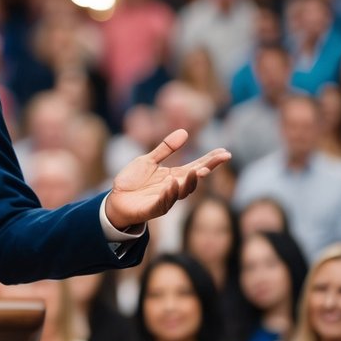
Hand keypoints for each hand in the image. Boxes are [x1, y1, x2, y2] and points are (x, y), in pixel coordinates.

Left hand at [105, 129, 230, 230]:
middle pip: (195, 178)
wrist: (115, 200)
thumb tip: (184, 132)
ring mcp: (165, 199)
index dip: (210, 160)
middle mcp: (174, 187)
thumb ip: (165, 148)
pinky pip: (164, 202)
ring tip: (198, 171)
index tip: (225, 152)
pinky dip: (170, 193)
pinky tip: (174, 183)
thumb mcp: (148, 160)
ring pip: (183, 192)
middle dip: (209, 168)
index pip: (196, 166)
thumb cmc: (133, 181)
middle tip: (222, 158)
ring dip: (191, 182)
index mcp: (174, 176)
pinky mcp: (154, 209)